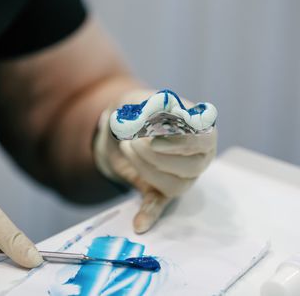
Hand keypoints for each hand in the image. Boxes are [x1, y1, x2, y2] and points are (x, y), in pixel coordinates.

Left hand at [94, 90, 216, 232]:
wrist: (119, 129)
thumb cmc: (136, 111)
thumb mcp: (137, 100)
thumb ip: (144, 106)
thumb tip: (150, 118)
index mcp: (200, 129)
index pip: (205, 138)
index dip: (183, 138)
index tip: (157, 132)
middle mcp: (198, 156)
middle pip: (192, 166)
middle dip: (159, 155)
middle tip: (134, 141)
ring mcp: (182, 177)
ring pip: (176, 185)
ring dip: (147, 169)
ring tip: (127, 147)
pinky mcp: (161, 191)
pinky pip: (160, 205)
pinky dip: (150, 213)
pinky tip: (139, 224)